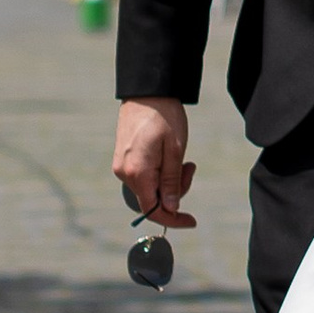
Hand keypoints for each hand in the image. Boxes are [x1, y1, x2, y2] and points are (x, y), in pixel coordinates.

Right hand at [114, 94, 194, 228]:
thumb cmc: (164, 117)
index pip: (153, 210)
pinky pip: (143, 176)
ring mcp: (121, 165)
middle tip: (190, 168)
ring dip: (169, 180)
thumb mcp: (175, 150)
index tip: (191, 221)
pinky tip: (170, 157)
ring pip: (149, 187)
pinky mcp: (123, 158)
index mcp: (137, 173)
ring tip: (183, 159)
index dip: (173, 219)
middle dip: (175, 191)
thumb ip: (171, 182)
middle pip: (152, 199)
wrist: (147, 91)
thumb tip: (171, 208)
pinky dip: (159, 172)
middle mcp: (124, 173)